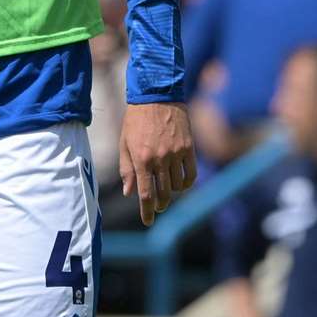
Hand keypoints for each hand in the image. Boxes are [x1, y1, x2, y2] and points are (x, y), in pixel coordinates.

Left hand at [118, 101, 197, 225]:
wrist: (156, 95)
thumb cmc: (136, 120)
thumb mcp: (124, 143)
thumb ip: (127, 169)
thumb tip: (129, 193)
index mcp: (141, 158)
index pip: (146, 194)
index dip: (147, 211)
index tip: (148, 221)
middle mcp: (160, 158)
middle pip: (163, 194)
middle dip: (160, 204)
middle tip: (158, 206)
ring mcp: (176, 153)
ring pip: (177, 186)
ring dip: (172, 192)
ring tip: (167, 189)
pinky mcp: (189, 148)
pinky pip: (191, 174)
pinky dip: (186, 183)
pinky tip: (180, 184)